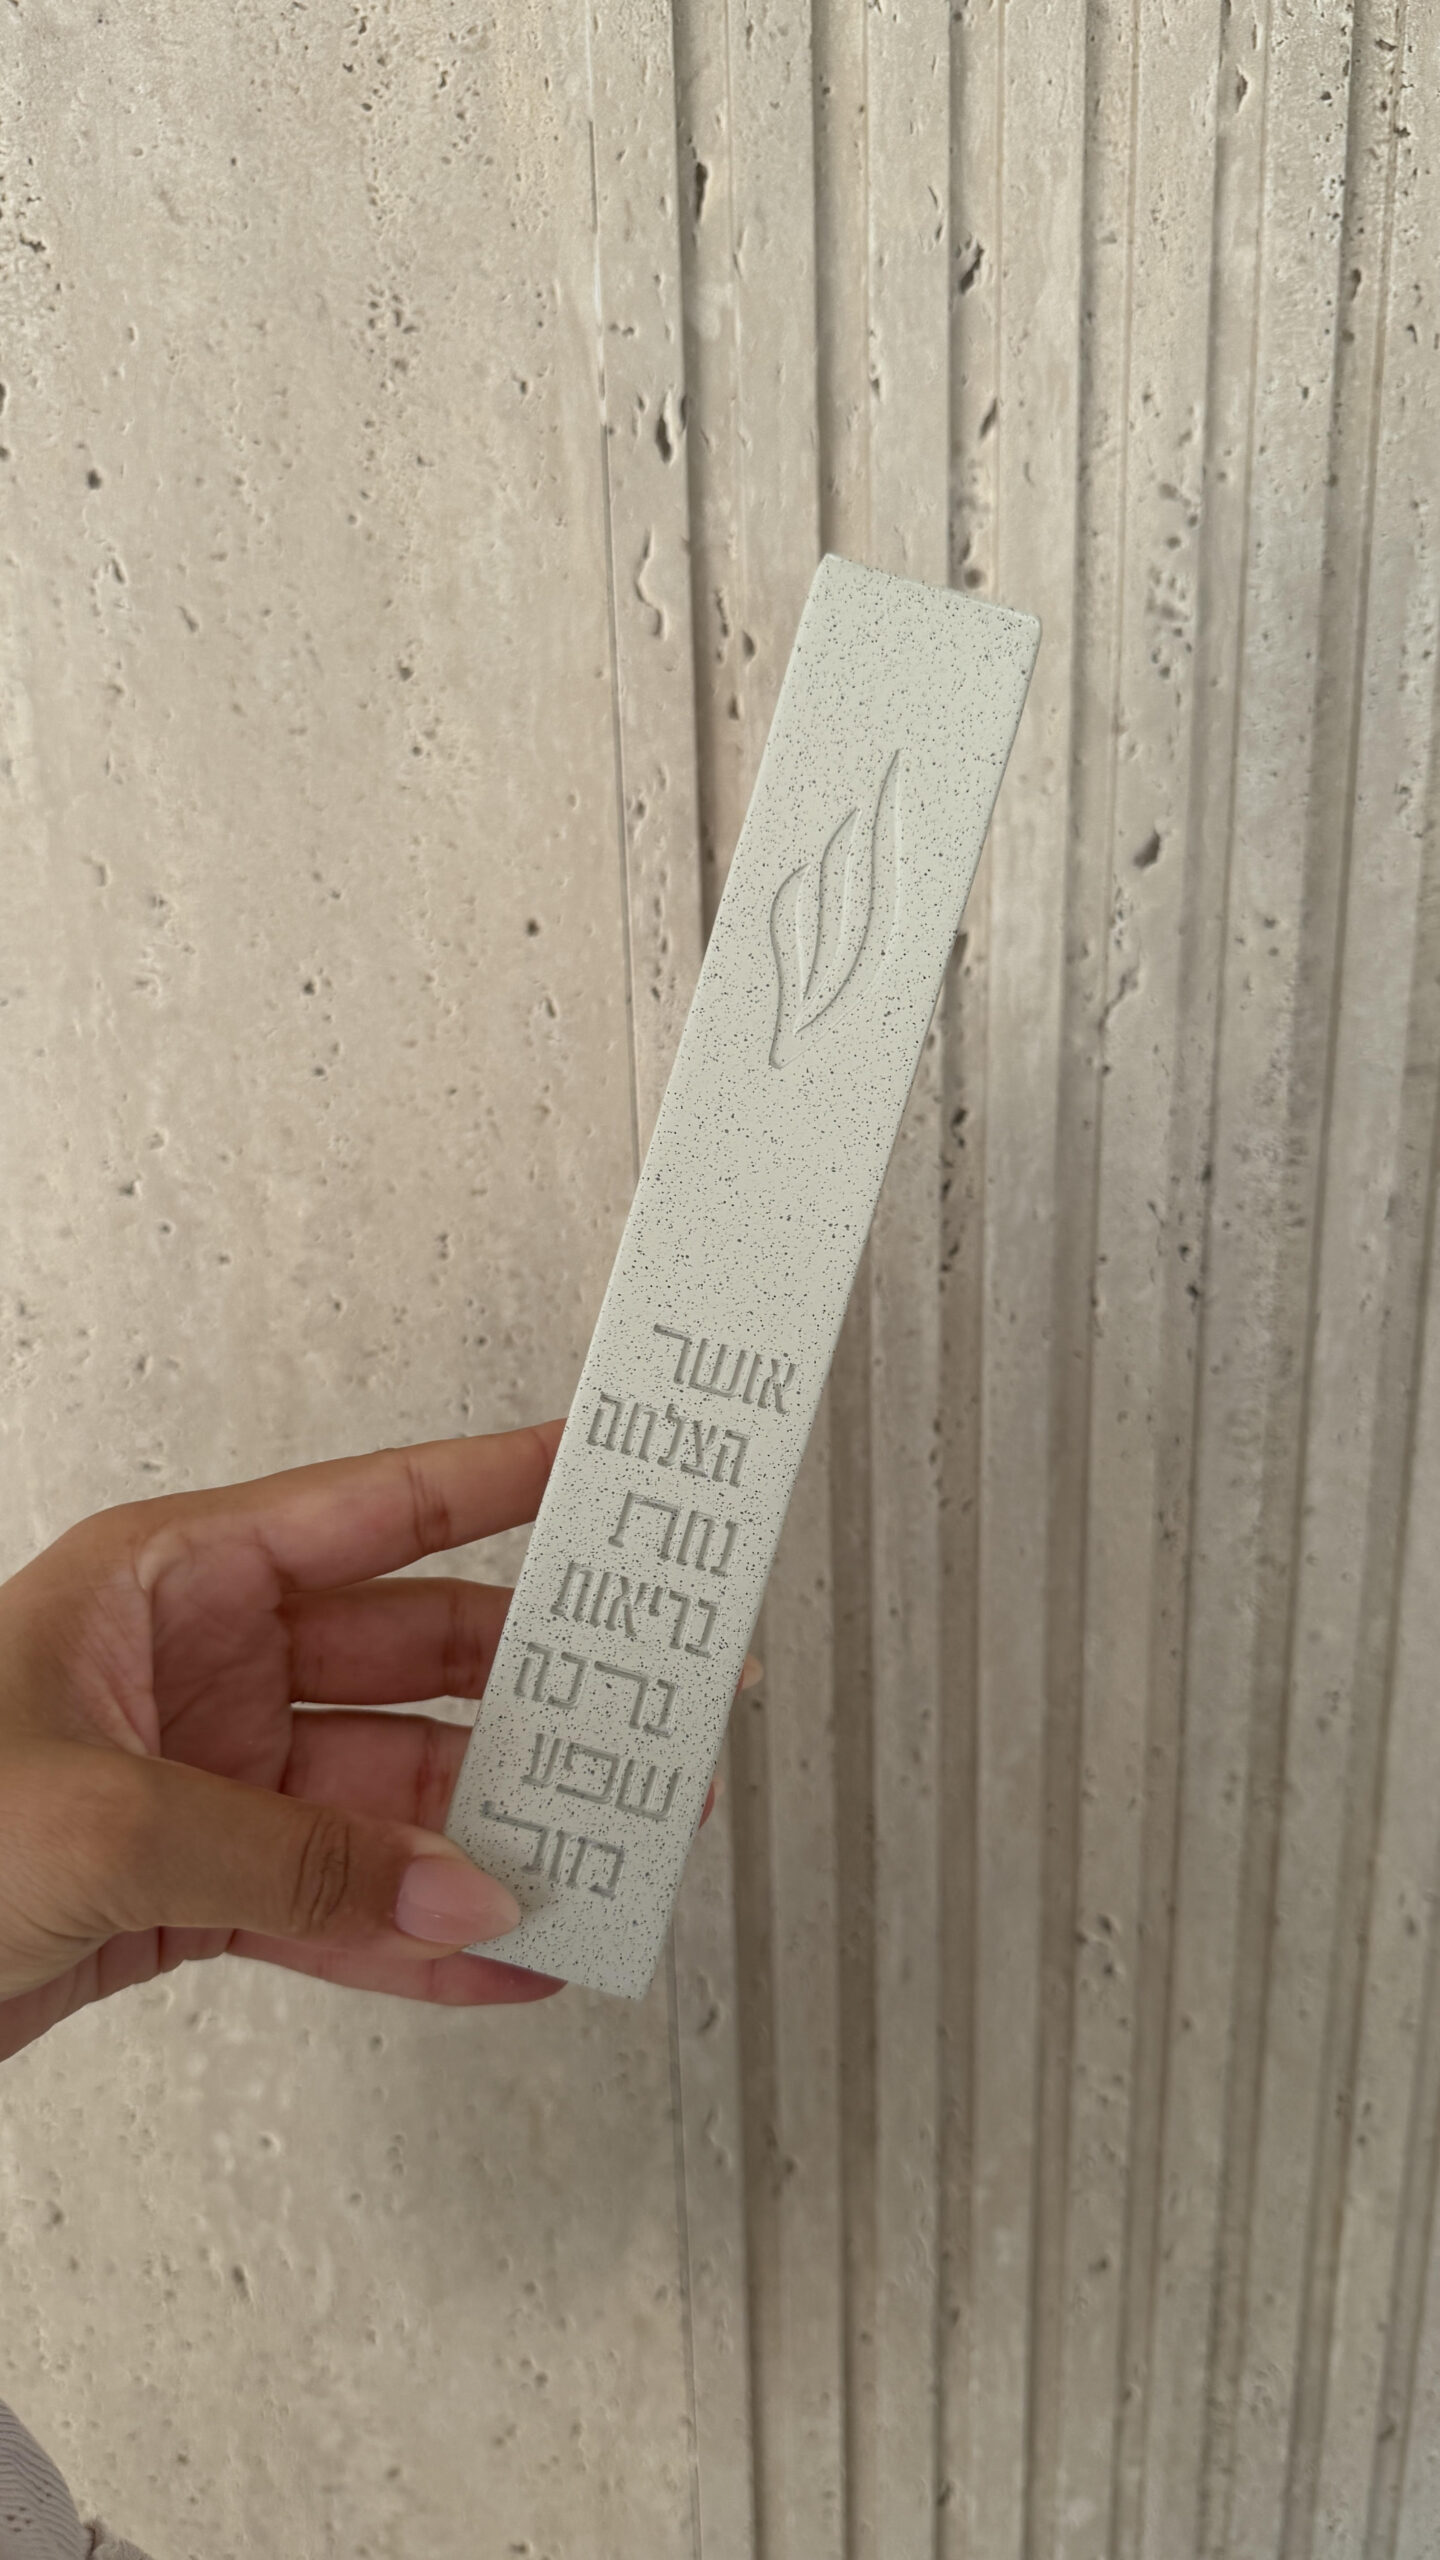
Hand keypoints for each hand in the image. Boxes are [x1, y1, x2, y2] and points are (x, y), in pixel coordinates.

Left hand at [0, 1424, 574, 2061]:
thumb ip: (301, 1854)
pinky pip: (337, 1904)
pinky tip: (495, 1960)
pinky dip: (416, 1940)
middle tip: (639, 1712)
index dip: (499, 1481)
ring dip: (487, 1838)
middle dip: (529, 1693)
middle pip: (410, 1665)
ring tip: (595, 1858)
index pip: (377, 1511)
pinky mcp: (193, 1891)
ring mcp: (204, 1780)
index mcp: (173, 1579)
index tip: (600, 1473)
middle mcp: (200, 1666)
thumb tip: (461, 1889)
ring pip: (389, 1798)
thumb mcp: (103, 1815)